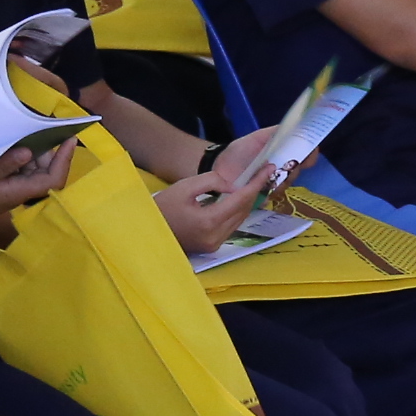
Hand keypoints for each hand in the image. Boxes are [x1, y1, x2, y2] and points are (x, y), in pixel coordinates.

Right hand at [0, 141, 70, 248]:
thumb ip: (3, 165)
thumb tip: (28, 151)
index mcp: (19, 192)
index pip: (53, 179)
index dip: (64, 160)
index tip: (70, 138)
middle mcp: (22, 192)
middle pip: (46, 171)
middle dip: (47, 151)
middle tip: (37, 129)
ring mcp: (14, 190)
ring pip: (35, 169)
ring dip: (33, 153)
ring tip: (24, 133)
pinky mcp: (6, 187)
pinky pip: (22, 171)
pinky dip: (22, 157)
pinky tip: (11, 145)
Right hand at [153, 136, 287, 255]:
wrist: (147, 232)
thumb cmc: (162, 207)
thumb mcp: (185, 186)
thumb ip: (212, 182)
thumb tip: (234, 186)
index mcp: (209, 221)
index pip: (240, 199)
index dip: (256, 182)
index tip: (268, 168)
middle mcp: (215, 237)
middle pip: (243, 210)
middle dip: (255, 190)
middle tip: (265, 172)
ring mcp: (214, 244)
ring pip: (239, 219)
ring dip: (248, 201)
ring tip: (256, 182)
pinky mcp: (211, 247)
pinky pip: (231, 226)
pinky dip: (237, 211)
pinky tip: (240, 198)